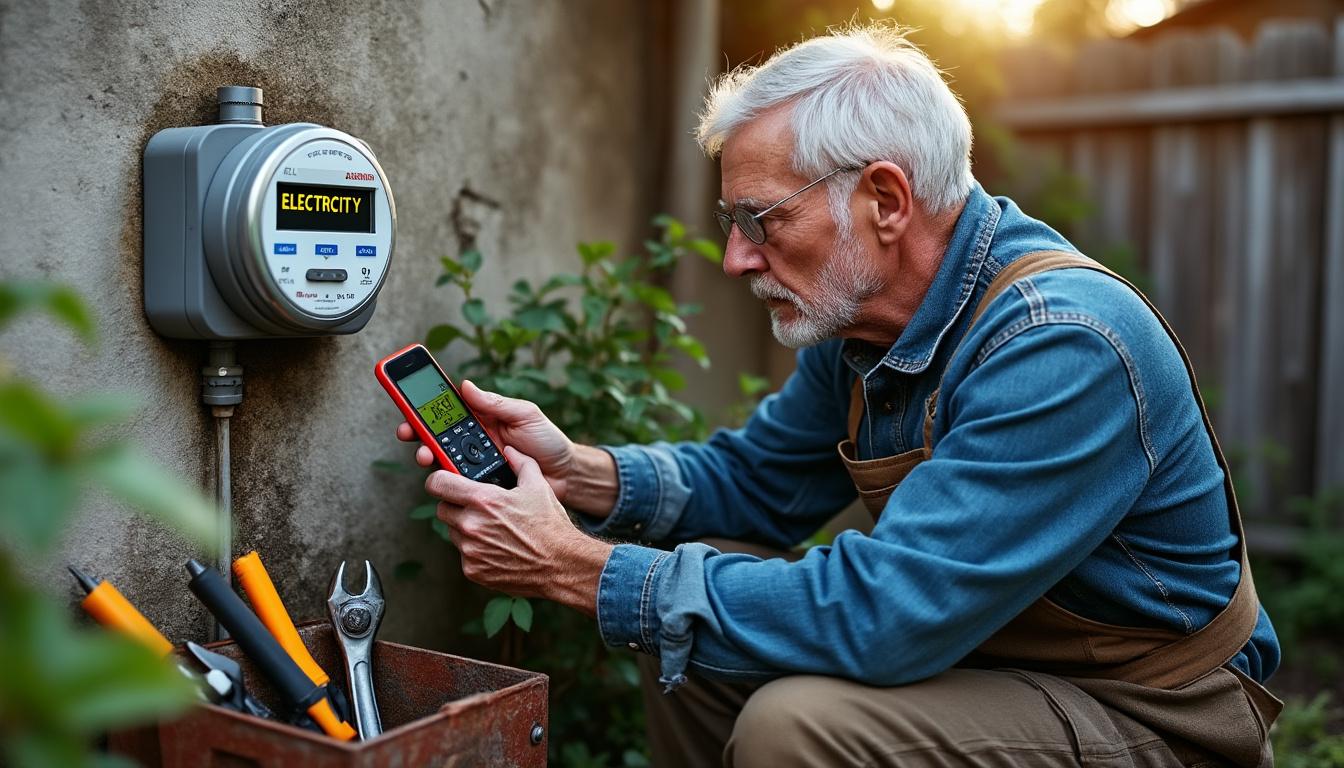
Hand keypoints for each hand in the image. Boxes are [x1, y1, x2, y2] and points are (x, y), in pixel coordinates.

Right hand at [398, 380, 576, 502]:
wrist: (566, 475)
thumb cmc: (548, 441)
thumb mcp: (525, 414)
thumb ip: (496, 403)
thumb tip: (465, 386)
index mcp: (482, 420)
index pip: (448, 412)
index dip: (425, 409)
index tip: (408, 406)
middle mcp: (474, 442)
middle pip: (437, 437)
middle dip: (418, 434)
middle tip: (408, 434)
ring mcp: (475, 466)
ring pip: (443, 462)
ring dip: (429, 458)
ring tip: (426, 457)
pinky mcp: (481, 487)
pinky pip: (459, 485)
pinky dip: (449, 483)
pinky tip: (445, 480)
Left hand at [427, 446, 613, 615]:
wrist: (560, 564)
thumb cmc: (550, 526)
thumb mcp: (538, 486)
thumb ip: (520, 463)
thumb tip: (510, 450)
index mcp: (483, 500)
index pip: (438, 484)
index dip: (439, 480)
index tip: (444, 481)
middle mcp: (471, 525)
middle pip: (443, 509)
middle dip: (455, 506)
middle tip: (476, 507)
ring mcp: (470, 550)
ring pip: (453, 532)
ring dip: (466, 529)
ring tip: (493, 529)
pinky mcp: (473, 570)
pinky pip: (464, 554)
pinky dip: (475, 550)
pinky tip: (497, 547)